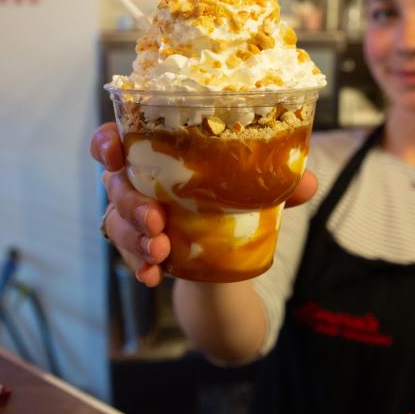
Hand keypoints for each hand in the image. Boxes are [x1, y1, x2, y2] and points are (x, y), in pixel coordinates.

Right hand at [90, 122, 318, 287]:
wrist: (229, 259)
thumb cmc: (234, 204)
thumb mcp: (258, 192)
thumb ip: (280, 184)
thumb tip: (307, 181)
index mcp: (161, 152)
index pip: (119, 137)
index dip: (107, 143)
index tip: (115, 155)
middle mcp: (140, 180)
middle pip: (115, 183)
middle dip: (131, 203)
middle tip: (157, 222)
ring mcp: (134, 215)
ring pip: (115, 220)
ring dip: (135, 237)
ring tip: (161, 253)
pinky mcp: (138, 247)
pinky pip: (127, 254)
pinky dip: (139, 265)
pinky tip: (153, 276)